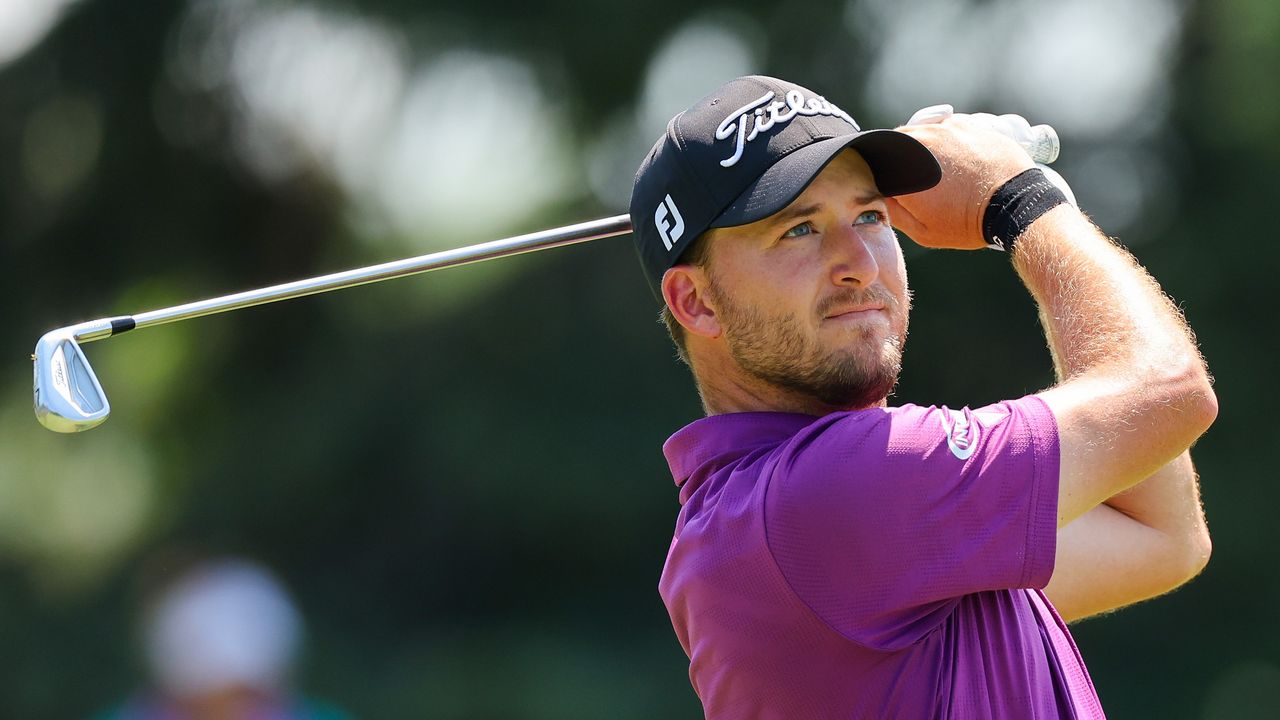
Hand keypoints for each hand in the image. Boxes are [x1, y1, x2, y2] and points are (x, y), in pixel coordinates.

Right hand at [886, 115, 1034, 249]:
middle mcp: (919, 141)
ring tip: (940, 170)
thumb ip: (894, 211)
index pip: (876, 164)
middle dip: (900, 159)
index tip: (894, 189)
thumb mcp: (923, 231)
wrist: (1014, 203)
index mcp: (902, 168)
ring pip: (921, 131)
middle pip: (896, 143)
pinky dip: (946, 138)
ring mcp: (944, 127)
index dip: (881, 176)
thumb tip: (879, 194)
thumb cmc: (968, 222)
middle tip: (919, 181)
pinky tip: (957, 158)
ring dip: (923, 146)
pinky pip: (946, 126)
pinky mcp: (966, 123)